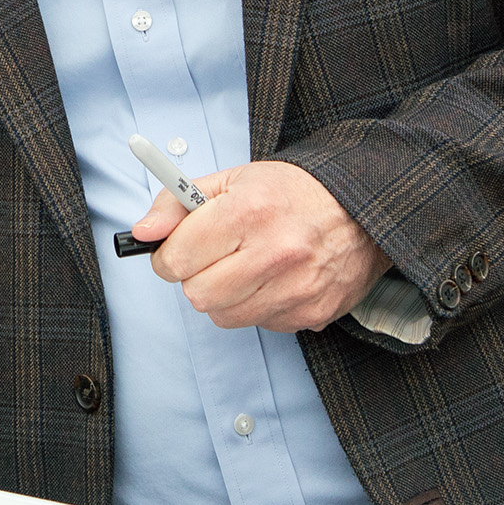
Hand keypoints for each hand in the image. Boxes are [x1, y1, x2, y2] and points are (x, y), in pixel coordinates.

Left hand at [129, 161, 389, 332]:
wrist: (361, 210)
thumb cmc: (291, 193)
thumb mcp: (231, 180)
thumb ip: (177, 203)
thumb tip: (141, 233)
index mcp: (247, 212)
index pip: (177, 259)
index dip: (167, 255)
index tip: (176, 249)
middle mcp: (274, 253)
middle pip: (197, 294)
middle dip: (195, 277)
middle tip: (212, 258)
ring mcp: (296, 288)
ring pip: (224, 315)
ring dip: (224, 296)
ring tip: (244, 267)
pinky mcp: (312, 312)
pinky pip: (260, 324)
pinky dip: (257, 307)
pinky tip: (273, 280)